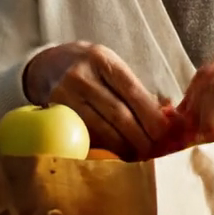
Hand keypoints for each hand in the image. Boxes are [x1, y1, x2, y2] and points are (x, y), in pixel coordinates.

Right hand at [22, 42, 171, 160]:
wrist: (48, 66)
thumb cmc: (90, 68)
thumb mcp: (111, 65)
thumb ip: (135, 88)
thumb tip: (165, 115)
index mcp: (102, 60)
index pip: (132, 91)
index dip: (150, 115)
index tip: (164, 132)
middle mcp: (82, 77)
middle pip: (118, 114)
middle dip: (140, 136)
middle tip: (154, 150)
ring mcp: (66, 96)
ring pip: (101, 129)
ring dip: (124, 146)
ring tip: (139, 154)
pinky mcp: (56, 115)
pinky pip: (86, 136)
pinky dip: (105, 147)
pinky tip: (117, 152)